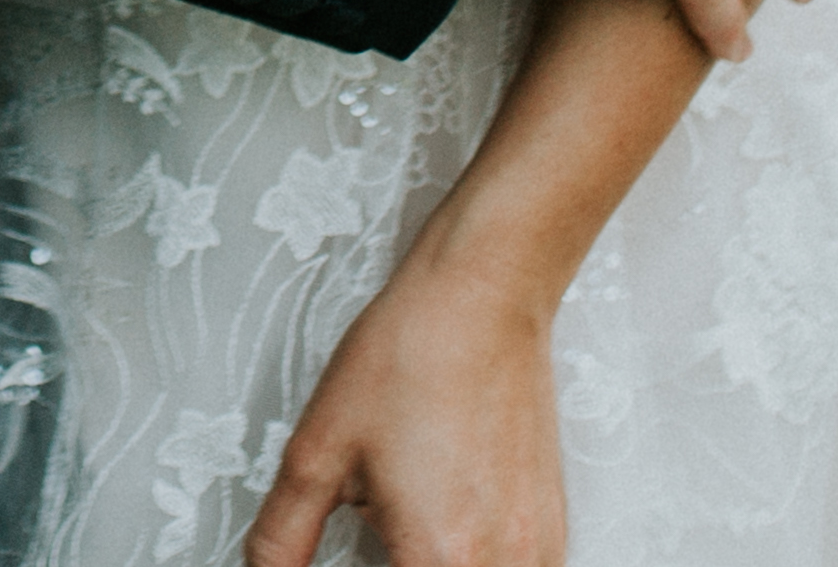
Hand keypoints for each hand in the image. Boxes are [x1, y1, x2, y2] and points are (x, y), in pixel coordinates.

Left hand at [243, 254, 565, 566]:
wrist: (483, 297)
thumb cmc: (409, 357)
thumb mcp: (317, 451)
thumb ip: (283, 537)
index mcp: (438, 556)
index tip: (357, 559)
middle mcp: (498, 563)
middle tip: (379, 545)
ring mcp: (538, 551)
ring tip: (411, 544)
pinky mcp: (555, 531)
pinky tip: (448, 541)